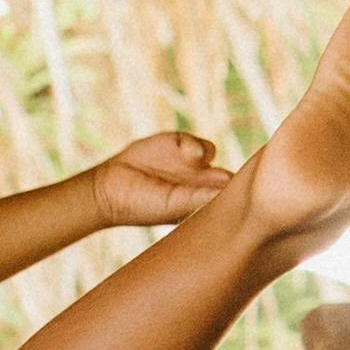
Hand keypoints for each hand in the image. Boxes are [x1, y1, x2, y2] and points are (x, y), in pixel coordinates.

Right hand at [85, 131, 229, 228]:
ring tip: (193, 163)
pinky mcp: (177, 144)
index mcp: (202, 202)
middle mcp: (199, 182)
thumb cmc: (143, 206)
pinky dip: (194, 145)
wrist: (110, 188)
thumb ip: (201, 197)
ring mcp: (189, 163)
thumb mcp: (175, 205)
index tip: (238, 188)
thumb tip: (228, 190)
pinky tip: (184, 152)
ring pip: (211, 152)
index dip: (238, 190)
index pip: (231, 195)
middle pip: (226, 170)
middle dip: (229, 168)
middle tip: (220, 172)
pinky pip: (197, 142)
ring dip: (207, 155)